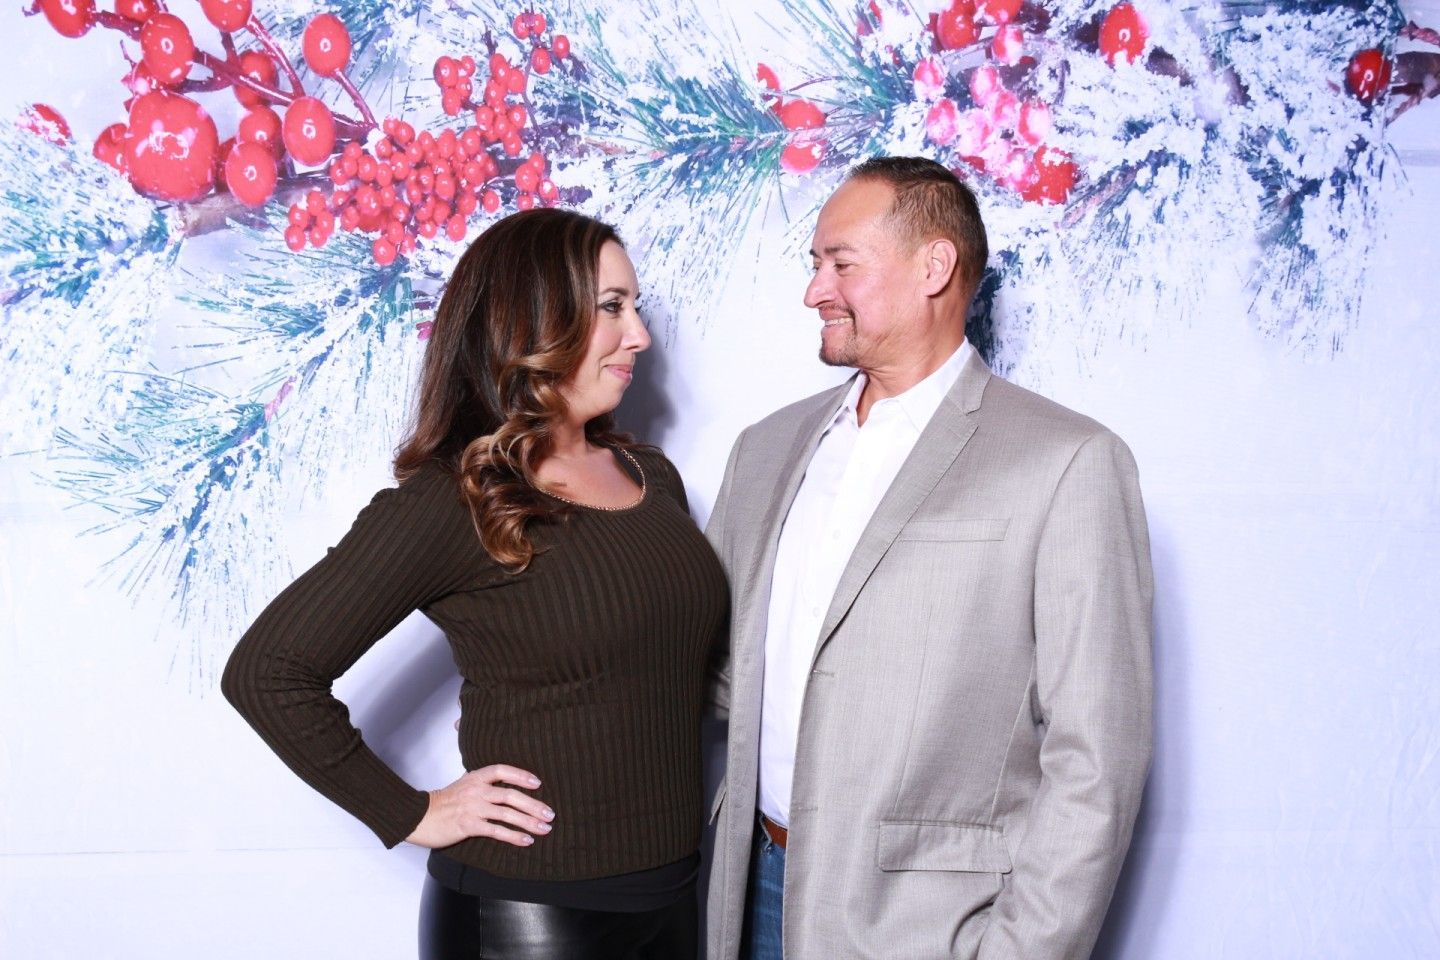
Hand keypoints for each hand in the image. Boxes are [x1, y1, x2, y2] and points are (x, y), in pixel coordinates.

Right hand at [406, 764, 555, 848]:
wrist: (419, 817)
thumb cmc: (443, 802)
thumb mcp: (463, 785)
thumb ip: (483, 783)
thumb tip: (507, 787)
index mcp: (475, 777)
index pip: (502, 770)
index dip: (521, 775)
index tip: (538, 783)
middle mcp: (476, 790)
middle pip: (510, 795)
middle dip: (533, 805)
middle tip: (550, 814)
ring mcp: (473, 808)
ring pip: (507, 814)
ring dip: (529, 822)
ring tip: (544, 829)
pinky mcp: (469, 825)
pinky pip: (496, 831)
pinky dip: (513, 836)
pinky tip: (526, 841)